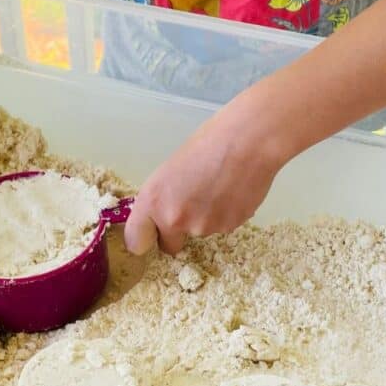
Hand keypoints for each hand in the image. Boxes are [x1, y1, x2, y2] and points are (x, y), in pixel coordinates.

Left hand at [123, 99, 284, 255]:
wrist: (249, 141)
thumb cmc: (208, 142)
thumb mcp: (171, 169)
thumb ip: (163, 198)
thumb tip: (164, 213)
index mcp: (153, 201)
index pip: (136, 242)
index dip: (145, 238)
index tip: (151, 233)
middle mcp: (175, 220)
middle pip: (169, 244)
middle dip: (177, 231)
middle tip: (192, 202)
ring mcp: (203, 227)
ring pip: (199, 232)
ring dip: (205, 217)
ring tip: (219, 186)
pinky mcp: (229, 228)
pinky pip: (222, 226)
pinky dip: (226, 214)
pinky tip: (233, 190)